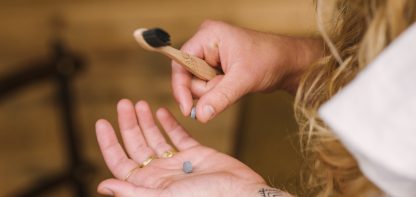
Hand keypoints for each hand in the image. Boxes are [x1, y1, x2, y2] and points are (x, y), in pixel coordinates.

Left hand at [95, 99, 285, 196]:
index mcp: (149, 184)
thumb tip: (103, 186)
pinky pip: (178, 136)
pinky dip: (170, 123)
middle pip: (137, 145)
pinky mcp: (197, 154)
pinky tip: (161, 111)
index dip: (109, 143)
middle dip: (128, 123)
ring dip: (147, 120)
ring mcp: (179, 163)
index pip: (120, 162)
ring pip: (156, 137)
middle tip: (125, 103)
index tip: (102, 122)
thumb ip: (134, 192)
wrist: (241, 194)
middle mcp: (161, 174)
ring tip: (139, 103)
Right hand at [172, 20, 322, 122]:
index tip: (187, 109)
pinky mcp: (217, 66)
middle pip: (188, 76)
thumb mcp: (242, 80)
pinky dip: (218, 91)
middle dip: (206, 89)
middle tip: (227, 86)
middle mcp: (206, 43)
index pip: (181, 63)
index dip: (181, 87)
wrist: (288, 63)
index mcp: (208, 36)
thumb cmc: (269, 60)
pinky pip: (207, 85)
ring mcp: (211, 55)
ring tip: (234, 84)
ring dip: (214, 91)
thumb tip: (200, 115)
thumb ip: (219, 98)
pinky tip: (233, 85)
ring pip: (198, 83)